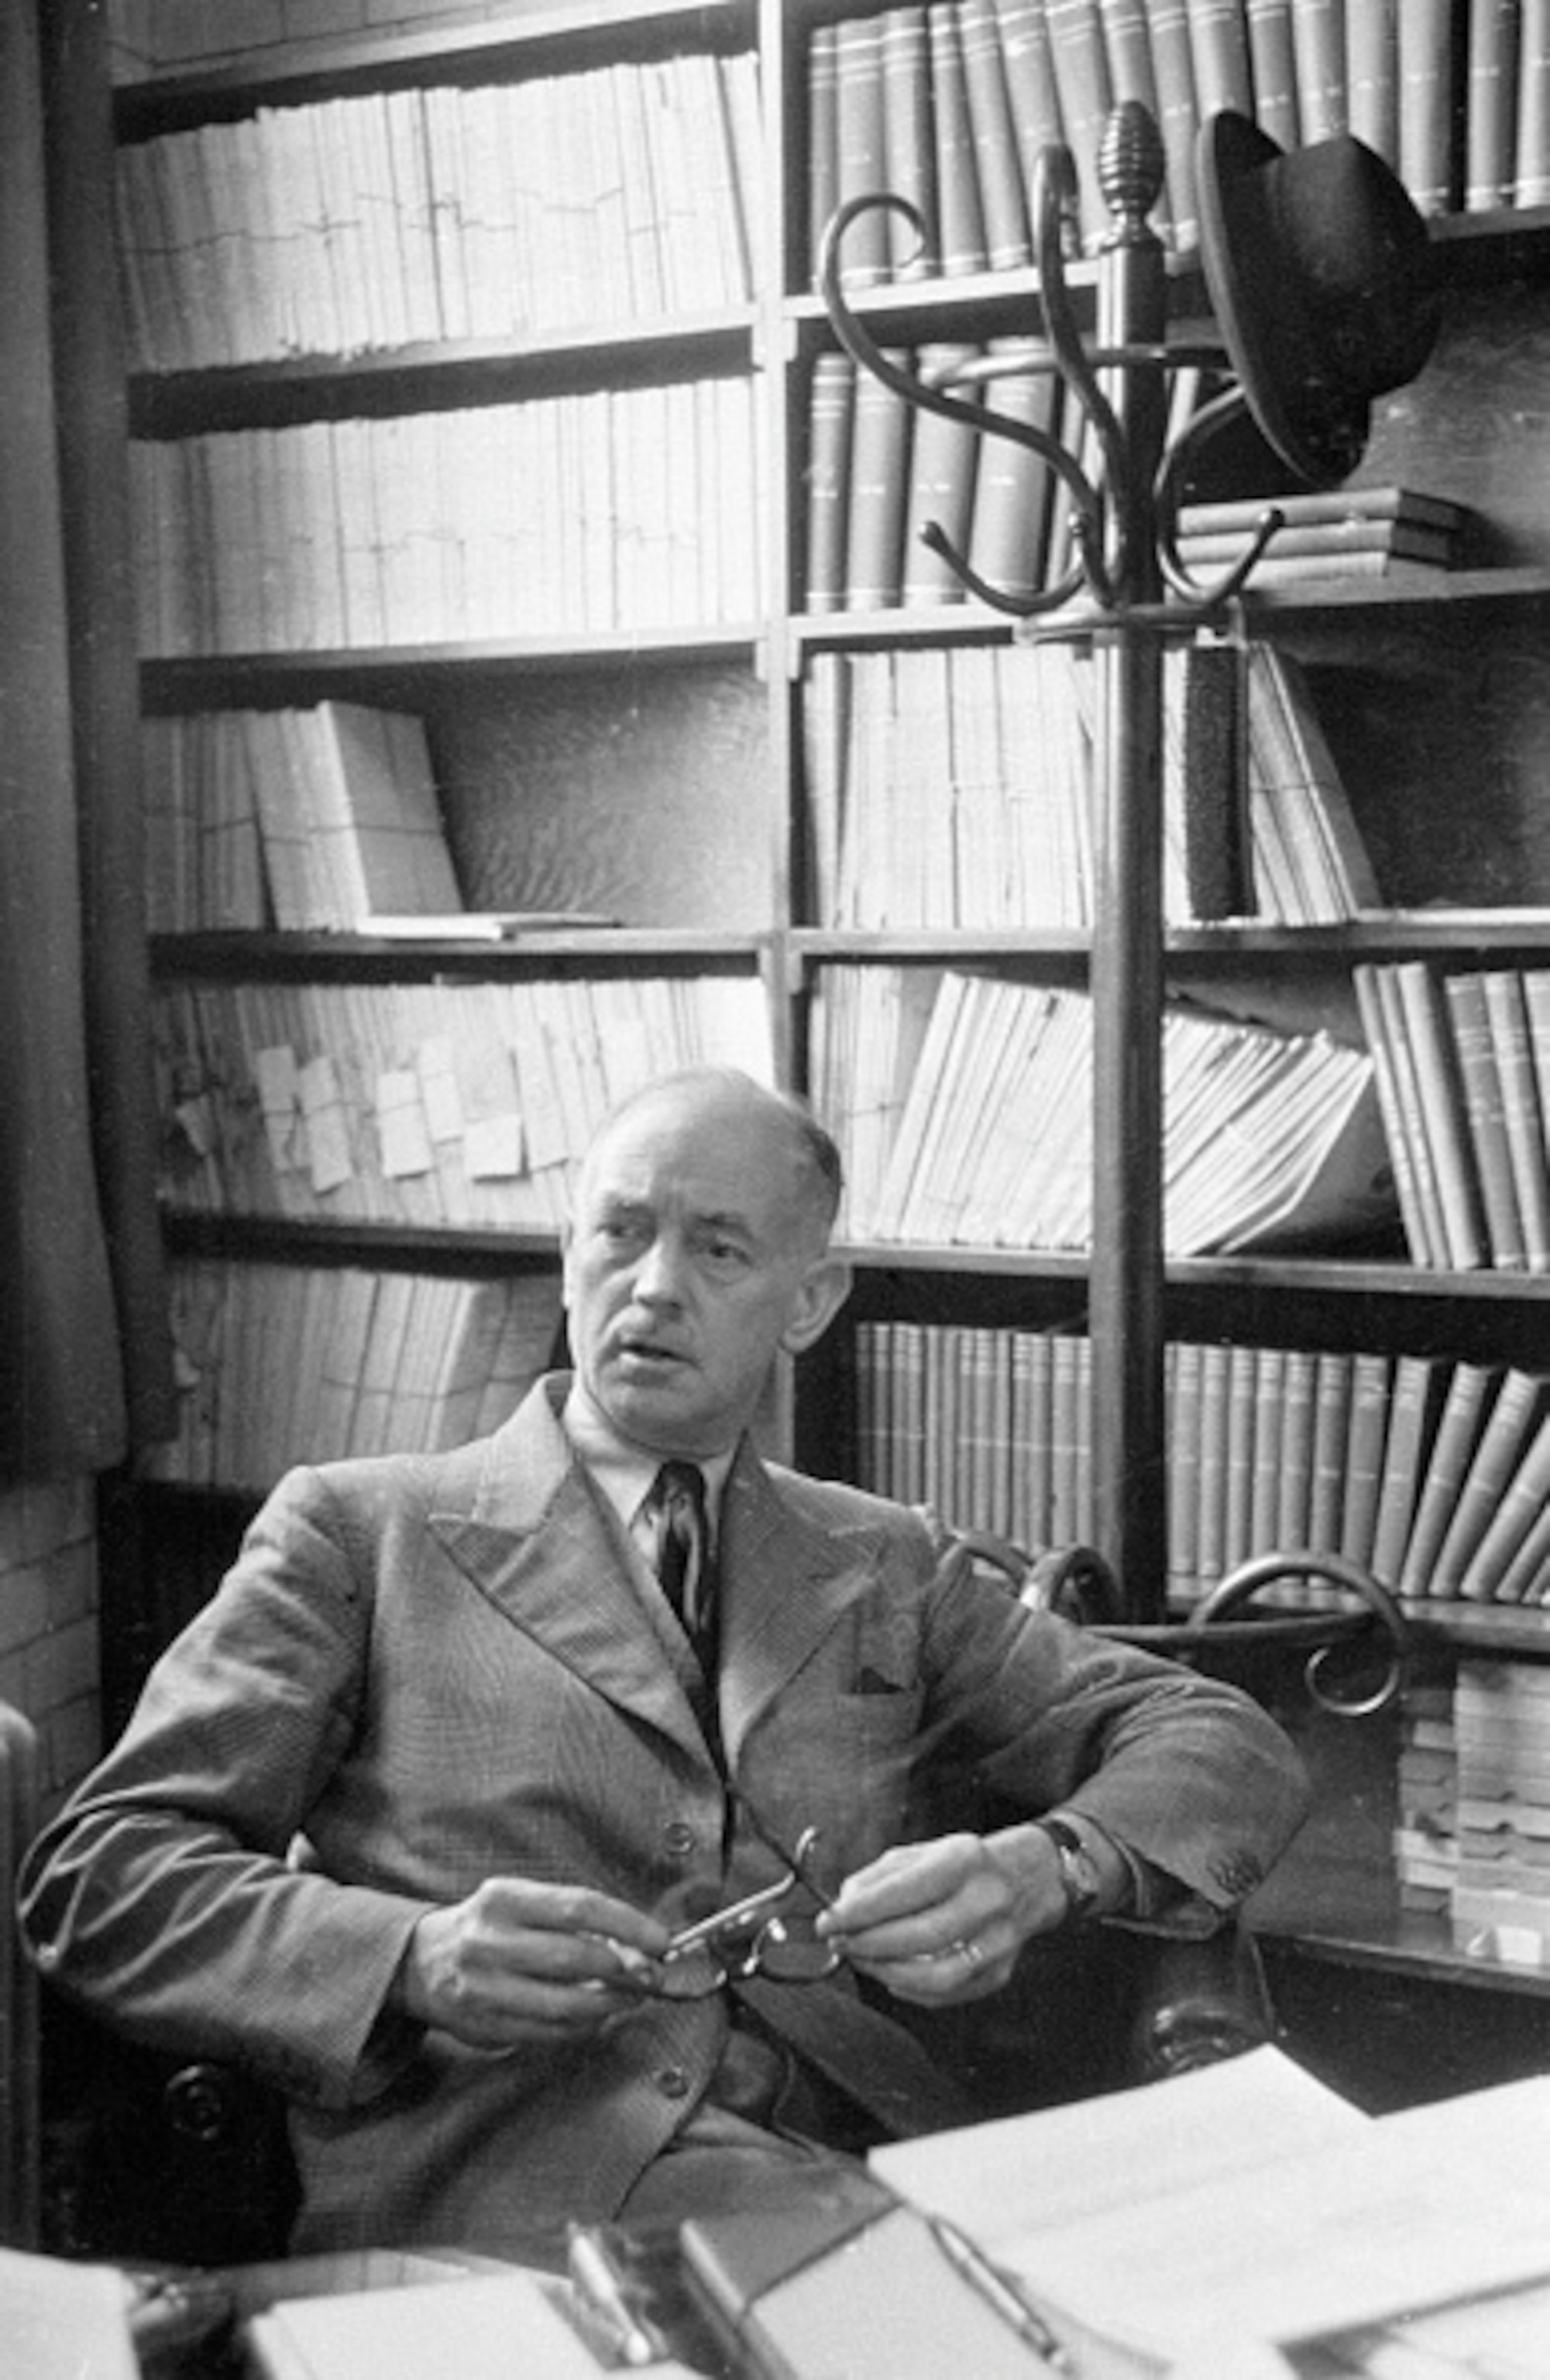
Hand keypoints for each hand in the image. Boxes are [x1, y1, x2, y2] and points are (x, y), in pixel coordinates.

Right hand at [399, 1878, 672, 2048]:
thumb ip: (573, 1919)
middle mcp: (489, 1942)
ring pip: (564, 2004)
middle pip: (575, 1957)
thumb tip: (638, 1946)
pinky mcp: (485, 2027)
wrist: (420, 1962)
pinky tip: (597, 2016)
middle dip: (626, 1969)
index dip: (628, 1924)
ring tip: (631, 1997)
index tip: (660, 1940)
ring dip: (610, 2004)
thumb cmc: (489, 1926)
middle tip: (653, 1975)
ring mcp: (484, 1988)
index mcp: (504, 1899)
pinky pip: (549, 2032)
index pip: (579, 1906)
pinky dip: (583, 2027)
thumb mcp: (521, 1903)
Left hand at [814, 1827, 1074, 2005]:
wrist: (1029, 1877)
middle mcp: (988, 1900)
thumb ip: (878, 1878)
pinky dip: (912, 1989)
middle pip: (920, 1936)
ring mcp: (999, 1941)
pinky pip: (948, 1994)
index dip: (859, 1913)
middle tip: (839, 1944)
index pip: (904, 1891)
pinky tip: (893, 1975)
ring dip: (887, 1972)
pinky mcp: (1001, 1972)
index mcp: (964, 1859)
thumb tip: (844, 1907)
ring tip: (862, 1961)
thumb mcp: (922, 1852)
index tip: (827, 1923)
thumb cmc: (964, 1865)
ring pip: (937, 1975)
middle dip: (868, 1945)